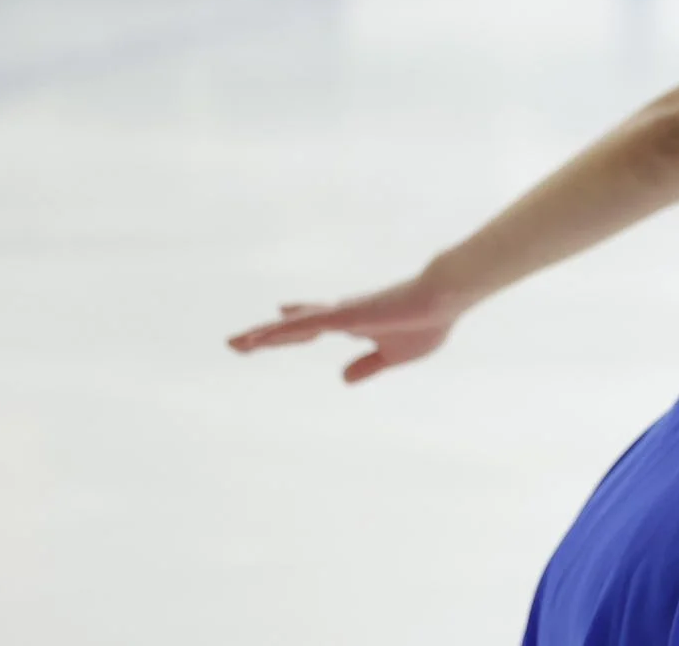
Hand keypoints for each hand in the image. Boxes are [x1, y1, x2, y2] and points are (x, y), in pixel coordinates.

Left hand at [227, 269, 472, 383]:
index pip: (317, 324)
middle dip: (268, 335)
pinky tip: (261, 335)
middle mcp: (343, 315)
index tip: (279, 315)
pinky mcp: (344, 315)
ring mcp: (341, 314)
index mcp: (357, 323)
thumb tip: (342, 379)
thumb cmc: (428, 322)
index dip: (295, 324)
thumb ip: (368, 366)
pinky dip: (281, 331)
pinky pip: (305, 325)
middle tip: (238, 343)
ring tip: (234, 345)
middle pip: (296, 327)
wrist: (444, 299)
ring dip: (263, 336)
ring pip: (293, 328)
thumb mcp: (395, 355)